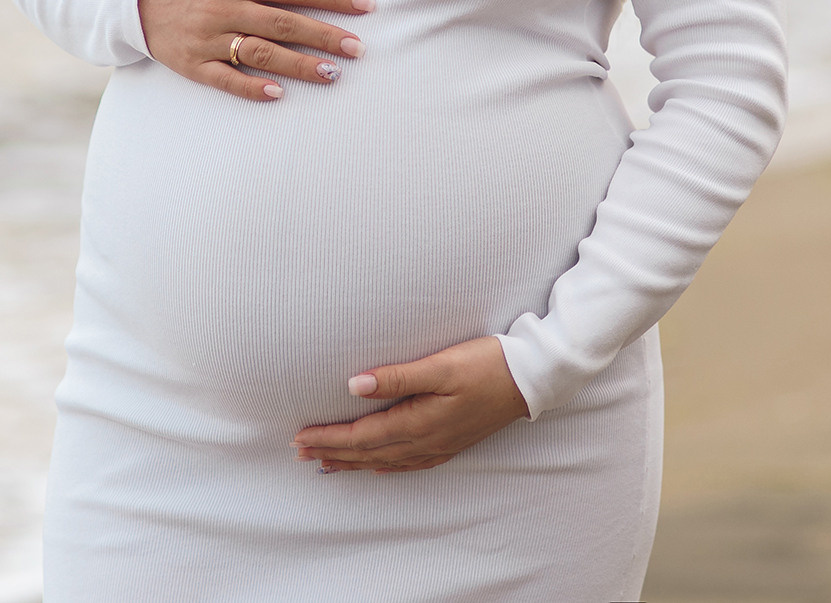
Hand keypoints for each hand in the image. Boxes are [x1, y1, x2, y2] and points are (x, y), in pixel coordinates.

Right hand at [138, 0, 372, 102]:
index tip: (366, 5)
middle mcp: (224, 7)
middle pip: (284, 23)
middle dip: (325, 36)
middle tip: (359, 48)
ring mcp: (208, 38)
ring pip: (261, 54)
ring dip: (298, 65)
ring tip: (333, 73)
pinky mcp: (192, 64)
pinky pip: (225, 80)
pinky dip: (251, 87)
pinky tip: (278, 94)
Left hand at [292, 336, 529, 472]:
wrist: (531, 379)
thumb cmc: (486, 364)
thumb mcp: (441, 365)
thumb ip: (397, 376)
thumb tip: (354, 385)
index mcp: (419, 422)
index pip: (362, 435)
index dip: (329, 437)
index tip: (299, 437)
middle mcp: (426, 441)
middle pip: (368, 452)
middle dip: (331, 452)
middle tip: (299, 452)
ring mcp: (439, 445)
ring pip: (385, 460)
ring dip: (352, 462)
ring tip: (325, 463)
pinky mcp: (450, 442)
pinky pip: (408, 463)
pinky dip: (384, 466)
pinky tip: (376, 466)